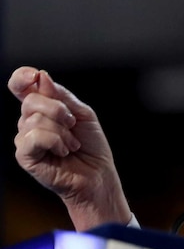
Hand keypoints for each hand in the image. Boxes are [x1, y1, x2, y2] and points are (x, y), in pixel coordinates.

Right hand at [8, 66, 131, 229]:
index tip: (34, 76)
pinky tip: (63, 151)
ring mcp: (24, 139)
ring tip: (71, 144)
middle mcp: (28, 122)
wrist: (97, 173)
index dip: (22, 77)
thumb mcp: (82, 114)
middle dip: (59, 110)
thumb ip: (61, 96)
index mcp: (41, 108)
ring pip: (35, 119)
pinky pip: (35, 137)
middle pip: (31, 100)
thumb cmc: (91, 145)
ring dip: (63, 131)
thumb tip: (41, 77)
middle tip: (73, 125)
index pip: (21, 86)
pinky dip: (56, 141)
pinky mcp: (24, 155)